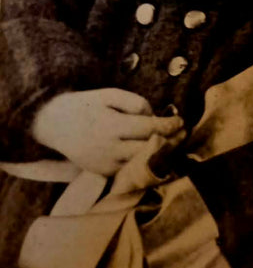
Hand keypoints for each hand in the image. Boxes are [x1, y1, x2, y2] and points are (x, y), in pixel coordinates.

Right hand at [31, 88, 184, 175]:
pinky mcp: (103, 173)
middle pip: (150, 149)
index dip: (169, 125)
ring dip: (162, 155)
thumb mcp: (109, 94)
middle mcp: (109, 149)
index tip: (181, 121)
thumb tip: (155, 115)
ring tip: (174, 145)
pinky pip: (130, 171)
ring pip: (143, 164)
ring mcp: (106, 164)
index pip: (149, 128)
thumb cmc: (86, 105)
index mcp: (111, 125)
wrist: (54, 124)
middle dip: (171, 142)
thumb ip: (135, 103)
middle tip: (183, 134)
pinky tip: (156, 155)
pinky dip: (145, 165)